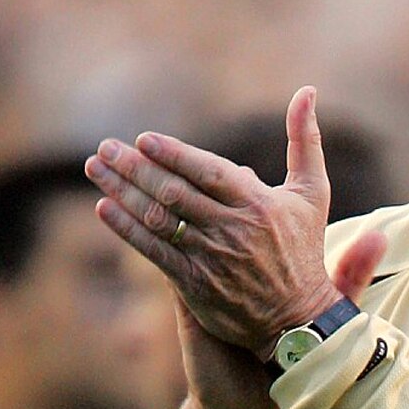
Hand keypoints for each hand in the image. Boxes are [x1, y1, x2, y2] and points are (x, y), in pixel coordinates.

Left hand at [87, 89, 385, 358]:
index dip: (173, 155)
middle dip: (135, 168)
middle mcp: (232, 230)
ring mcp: (211, 259)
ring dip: (122, 193)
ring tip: (95, 169)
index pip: (207, 172)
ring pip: (159, 220)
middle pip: (174, 193)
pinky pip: (154, 253)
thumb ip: (305, 140)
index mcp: (256, 204)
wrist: (297, 318)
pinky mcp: (195, 286)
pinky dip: (127, 230)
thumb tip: (306, 90)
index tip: (142, 139)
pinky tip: (104, 209)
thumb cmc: (302, 248)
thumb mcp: (313, 192)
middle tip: (105, 148)